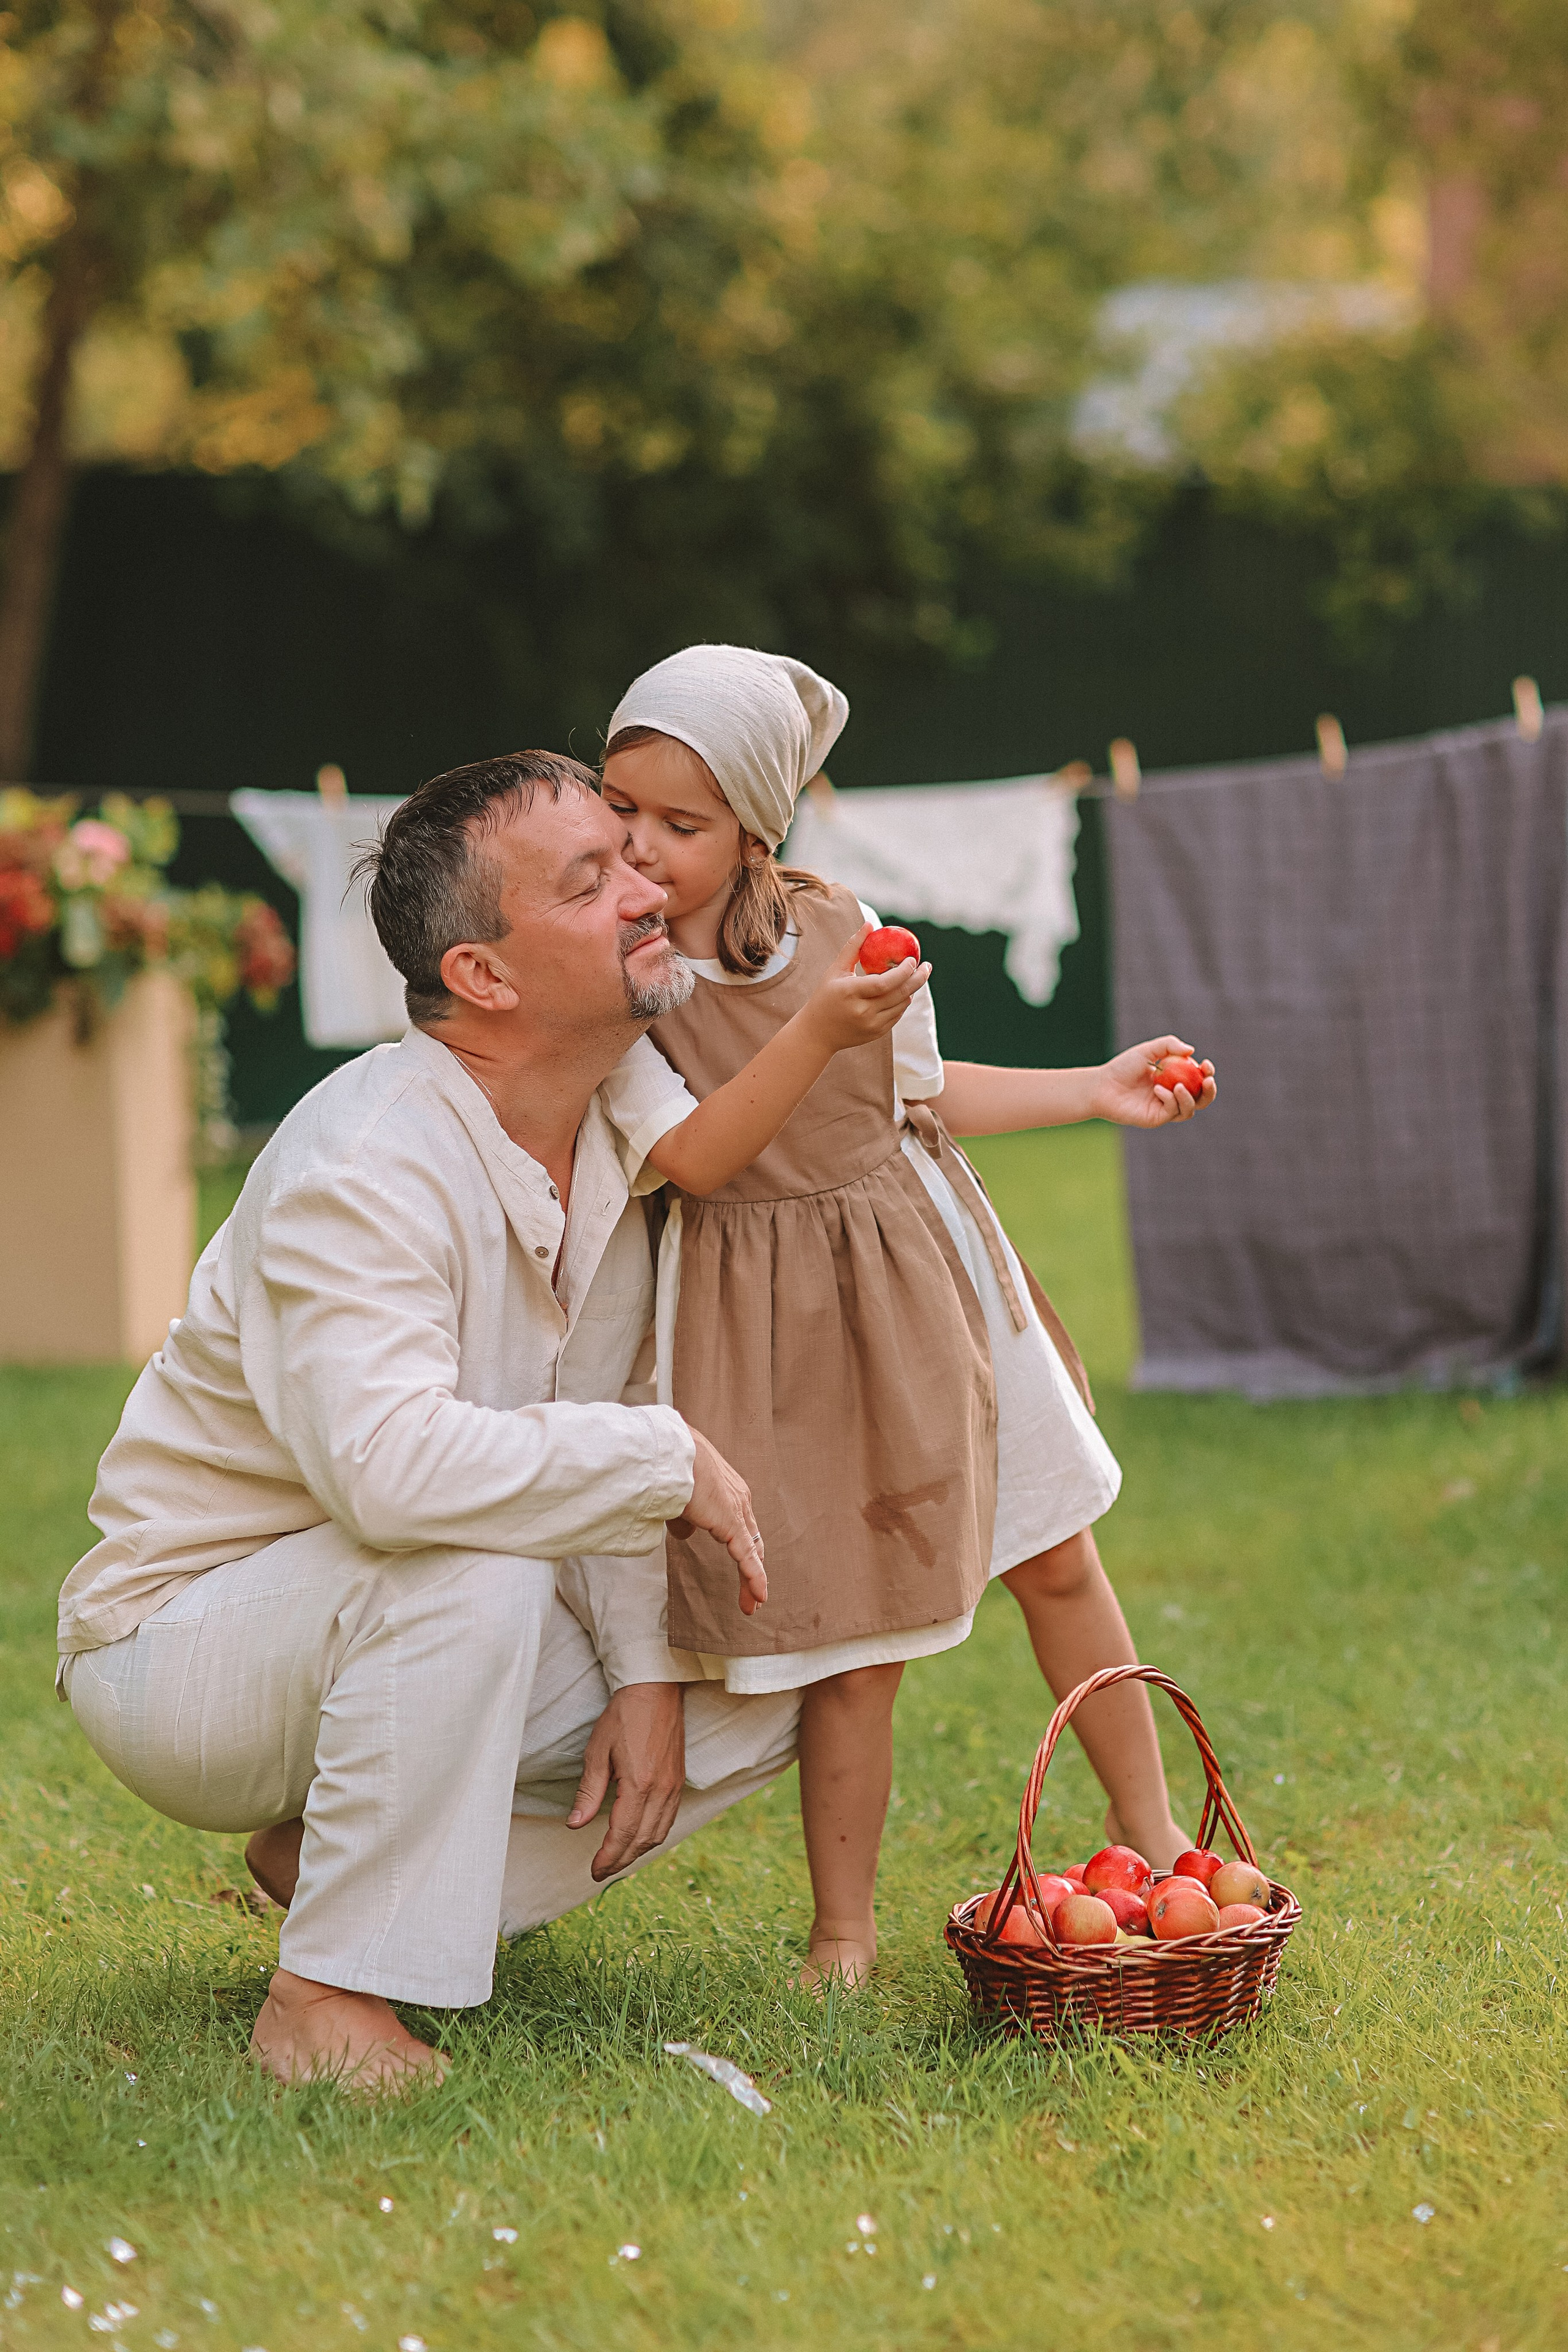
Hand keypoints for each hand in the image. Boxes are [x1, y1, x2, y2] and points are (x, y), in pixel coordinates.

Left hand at [567, 1681, 685, 1880]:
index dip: (608, 1857)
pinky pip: (669, 1819)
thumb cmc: (623, 1716)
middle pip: (643, 1840)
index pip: (623, 1833)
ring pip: (659, 1833)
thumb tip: (575, 1824)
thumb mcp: (597, 1751)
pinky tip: (640, 1838)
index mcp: (640, 1783)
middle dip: (621, 1861)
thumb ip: (589, 1791)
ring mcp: (674, 1786)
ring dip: (638, 1852)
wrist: (656, 1690)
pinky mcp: (679, 1781)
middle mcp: (662, 1790)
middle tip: (601, 1871)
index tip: (593, 1870)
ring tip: (617, 1860)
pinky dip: (653, 1836)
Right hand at [669, 1426, 767, 1612]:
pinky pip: (747, 1556)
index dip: (745, 1552)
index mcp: (728, 1491)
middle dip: (753, 1571)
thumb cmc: (669, 1467)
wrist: (670, 1453)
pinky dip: (754, 1578)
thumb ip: (684, 1518)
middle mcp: (739, 1500)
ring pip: (751, 1553)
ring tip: (754, 1605)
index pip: (742, 1527)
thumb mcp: (677, 1498)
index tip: (743, 1572)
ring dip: (753, 1582)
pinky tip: (759, 1596)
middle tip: (754, 1596)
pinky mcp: (731, 1523)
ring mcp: (737, 1511)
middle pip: (752, 1543)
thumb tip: (686, 1534)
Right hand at [795, 922, 931, 1054]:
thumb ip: (853, 947)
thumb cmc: (825, 996)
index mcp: (850, 993)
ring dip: (911, 989)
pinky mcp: (876, 1033)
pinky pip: (897, 1015)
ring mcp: (871, 1025)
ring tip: (915, 976)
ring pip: (901, 1004)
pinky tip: (902, 991)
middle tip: (927, 966)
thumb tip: (870, 925)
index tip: (912, 959)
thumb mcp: (835, 970)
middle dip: (918, 978)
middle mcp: (862, 1011)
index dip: (902, 971)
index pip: (884, 982)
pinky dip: (902, 1001)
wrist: (817, 1033)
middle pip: (899, 994)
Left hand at [1091, 1036, 1216, 1127]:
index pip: (1198, 1079)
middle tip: (1208, 1080)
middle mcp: (1173, 1096)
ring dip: (1189, 1097)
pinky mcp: (1156, 1119)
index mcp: (1174, 1079)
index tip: (1206, 1065)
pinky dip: (1170, 1100)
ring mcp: (1165, 1109)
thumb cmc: (1122, 1067)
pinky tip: (1158, 1091)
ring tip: (1177, 1085)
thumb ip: (1168, 1045)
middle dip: (1210, 1091)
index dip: (1207, 1073)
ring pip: (1190, 1109)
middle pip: (1202, 1099)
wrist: (1102, 1086)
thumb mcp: (1147, 1050)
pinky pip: (1173, 1112)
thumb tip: (1192, 1050)